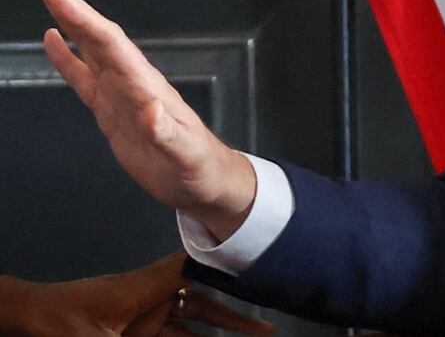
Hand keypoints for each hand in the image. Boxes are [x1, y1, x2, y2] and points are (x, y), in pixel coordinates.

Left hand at [0, 251, 273, 336]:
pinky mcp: (135, 331)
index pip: (195, 269)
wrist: (27, 317)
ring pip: (190, 324)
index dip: (225, 267)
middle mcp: (151, 299)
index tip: (254, 271)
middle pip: (202, 303)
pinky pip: (173, 336)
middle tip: (263, 328)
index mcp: (146, 289)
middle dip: (233, 316)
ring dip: (217, 333)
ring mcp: (144, 316)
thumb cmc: (57, 319)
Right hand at [35, 0, 256, 240]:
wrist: (204, 182)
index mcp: (144, 86)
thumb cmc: (198, 167)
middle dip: (71, 7)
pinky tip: (53, 41)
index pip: (108, 43)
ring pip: (89, 51)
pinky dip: (67, 59)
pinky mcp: (113, 111)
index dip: (81, 15)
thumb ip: (167, 134)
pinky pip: (84, 78)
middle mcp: (131, 82)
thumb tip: (149, 111)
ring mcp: (121, 95)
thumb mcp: (185, 155)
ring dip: (69, 23)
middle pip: (96, 37)